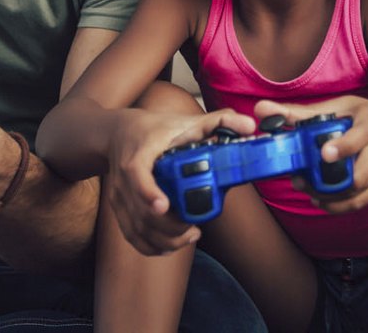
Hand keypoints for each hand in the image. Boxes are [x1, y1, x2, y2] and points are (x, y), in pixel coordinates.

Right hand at [104, 107, 254, 255]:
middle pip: (141, 211)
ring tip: (190, 235)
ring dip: (164, 239)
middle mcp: (124, 179)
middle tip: (193, 228)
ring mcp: (119, 196)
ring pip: (137, 228)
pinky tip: (172, 244)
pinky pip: (132, 235)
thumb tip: (250, 126)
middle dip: (169, 227)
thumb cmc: (152, 128)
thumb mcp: (183, 121)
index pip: (136, 174)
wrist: (117, 134)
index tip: (164, 205)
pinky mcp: (119, 209)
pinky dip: (151, 246)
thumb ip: (217, 122)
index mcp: (139, 154)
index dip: (148, 192)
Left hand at [252, 96, 367, 214]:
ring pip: (356, 191)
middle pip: (358, 174)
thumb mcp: (334, 107)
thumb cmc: (356, 117)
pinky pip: (359, 202)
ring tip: (305, 188)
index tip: (324, 154)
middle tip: (298, 180)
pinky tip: (320, 199)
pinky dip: (337, 205)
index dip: (343, 147)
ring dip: (328, 195)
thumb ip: (298, 112)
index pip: (361, 136)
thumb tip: (261, 109)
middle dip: (326, 182)